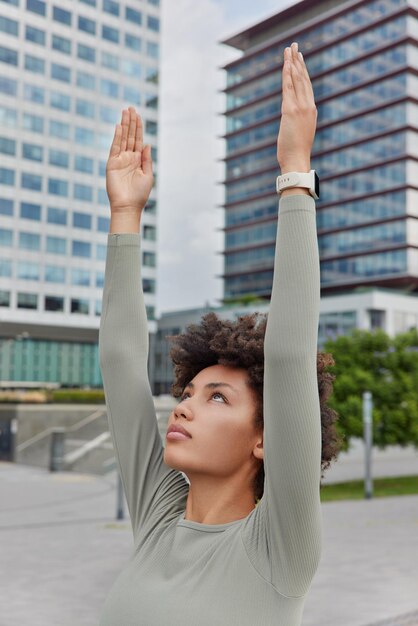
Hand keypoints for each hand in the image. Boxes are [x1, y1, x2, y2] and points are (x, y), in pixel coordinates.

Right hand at [106, 107, 153, 213]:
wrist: (128, 206)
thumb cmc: (139, 194)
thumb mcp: (148, 175)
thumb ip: (146, 159)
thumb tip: (147, 143)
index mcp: (138, 160)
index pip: (138, 140)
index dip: (138, 127)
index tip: (138, 115)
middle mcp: (128, 157)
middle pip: (130, 136)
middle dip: (131, 122)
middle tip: (131, 108)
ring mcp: (120, 159)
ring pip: (122, 138)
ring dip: (124, 125)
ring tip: (126, 111)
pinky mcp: (112, 163)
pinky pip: (115, 147)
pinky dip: (117, 137)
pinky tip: (119, 126)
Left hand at [276, 42, 316, 173]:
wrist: (297, 161)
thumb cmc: (296, 152)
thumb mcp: (299, 133)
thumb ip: (296, 121)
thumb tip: (290, 119)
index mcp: (311, 111)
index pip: (307, 86)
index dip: (303, 71)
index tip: (299, 58)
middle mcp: (308, 106)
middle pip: (303, 78)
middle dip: (298, 60)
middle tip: (294, 46)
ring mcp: (301, 107)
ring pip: (297, 80)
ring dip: (292, 62)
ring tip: (289, 48)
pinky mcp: (291, 110)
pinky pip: (289, 88)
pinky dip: (287, 74)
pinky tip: (286, 63)